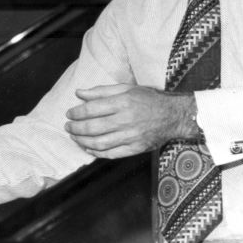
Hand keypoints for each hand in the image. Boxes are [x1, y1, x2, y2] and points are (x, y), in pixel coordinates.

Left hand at [65, 84, 196, 158]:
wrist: (174, 115)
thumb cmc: (149, 99)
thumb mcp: (127, 88)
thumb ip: (102, 91)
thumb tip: (79, 93)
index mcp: (123, 102)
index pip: (92, 109)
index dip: (77, 113)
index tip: (69, 114)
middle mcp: (126, 120)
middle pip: (93, 128)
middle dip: (76, 128)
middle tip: (68, 126)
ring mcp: (131, 136)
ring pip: (100, 143)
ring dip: (83, 141)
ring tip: (74, 137)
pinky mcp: (136, 148)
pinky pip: (112, 154)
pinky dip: (97, 153)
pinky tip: (88, 148)